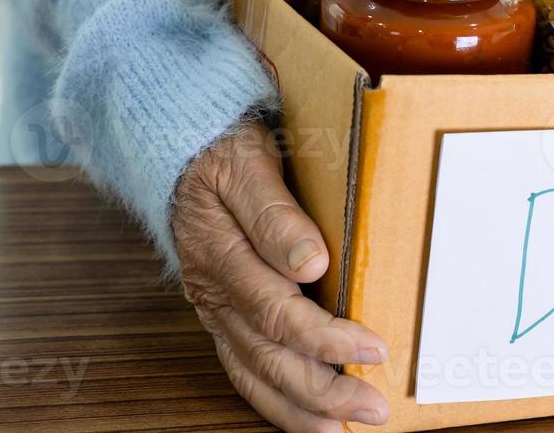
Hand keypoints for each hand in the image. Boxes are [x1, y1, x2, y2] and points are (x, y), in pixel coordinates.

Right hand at [172, 120, 390, 431]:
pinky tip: (311, 418)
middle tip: (375, 406)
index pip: (277, 310)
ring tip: (347, 426)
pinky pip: (245, 370)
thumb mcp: (247, 162)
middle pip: (268, 355)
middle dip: (323, 389)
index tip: (375, 347)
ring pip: (255, 372)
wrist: (178, 147)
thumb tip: (310, 262)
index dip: (326, 336)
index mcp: (220, 253)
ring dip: (302, 406)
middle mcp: (214, 291)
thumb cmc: (222, 149)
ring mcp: (215, 309)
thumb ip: (275, 213)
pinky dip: (277, 401)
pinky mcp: (223, 316)